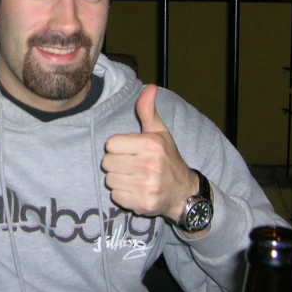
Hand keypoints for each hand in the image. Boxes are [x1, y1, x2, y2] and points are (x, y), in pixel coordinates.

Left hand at [102, 84, 198, 219]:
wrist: (183, 192)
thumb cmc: (168, 159)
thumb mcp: (160, 133)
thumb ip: (148, 111)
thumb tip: (149, 87)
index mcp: (151, 145)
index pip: (110, 144)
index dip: (118, 147)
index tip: (130, 150)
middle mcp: (149, 165)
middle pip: (107, 163)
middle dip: (116, 163)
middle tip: (131, 165)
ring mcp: (146, 186)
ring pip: (110, 180)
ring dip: (118, 179)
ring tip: (134, 178)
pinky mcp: (143, 204)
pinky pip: (116, 196)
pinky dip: (123, 195)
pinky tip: (136, 190)